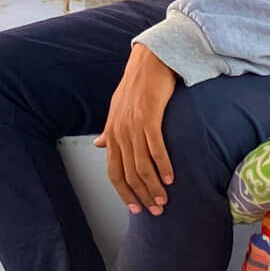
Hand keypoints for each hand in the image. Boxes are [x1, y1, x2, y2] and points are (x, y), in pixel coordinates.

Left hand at [96, 44, 177, 213]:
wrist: (149, 60)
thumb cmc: (135, 86)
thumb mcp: (117, 109)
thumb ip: (109, 131)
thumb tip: (98, 145)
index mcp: (112, 134)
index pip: (114, 173)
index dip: (124, 193)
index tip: (137, 209)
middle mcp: (119, 133)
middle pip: (128, 174)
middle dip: (142, 195)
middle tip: (156, 211)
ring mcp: (133, 125)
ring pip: (142, 165)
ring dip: (154, 186)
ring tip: (165, 200)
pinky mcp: (148, 117)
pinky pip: (155, 148)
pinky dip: (163, 166)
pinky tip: (171, 178)